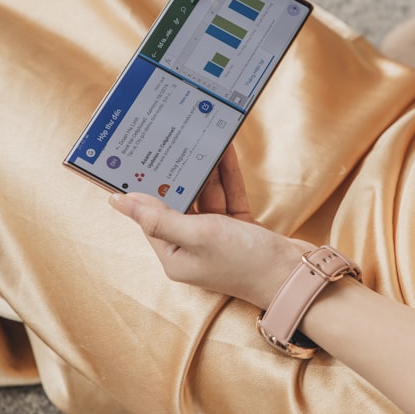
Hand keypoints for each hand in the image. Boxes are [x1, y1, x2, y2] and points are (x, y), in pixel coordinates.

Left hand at [108, 146, 311, 308]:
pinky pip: (227, 196)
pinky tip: (224, 153)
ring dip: (205, 171)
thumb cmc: (245, 261)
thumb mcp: (198, 235)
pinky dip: (226, 177)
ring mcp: (216, 238)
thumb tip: (119, 202)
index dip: (147, 188)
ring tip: (200, 139)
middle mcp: (192, 248)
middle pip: (179, 204)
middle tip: (172, 141)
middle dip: (178, 174)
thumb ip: (158, 217)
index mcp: (174, 256)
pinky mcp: (238, 228)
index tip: (141, 159)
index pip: (151, 217)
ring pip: (206, 196)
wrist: (296, 274)